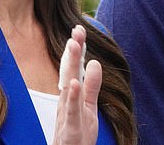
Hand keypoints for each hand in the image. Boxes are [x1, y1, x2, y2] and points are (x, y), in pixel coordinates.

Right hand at [53, 25, 101, 144]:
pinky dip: (72, 97)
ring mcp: (68, 115)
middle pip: (70, 73)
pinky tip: (74, 83)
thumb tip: (95, 62)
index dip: (77, 50)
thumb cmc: (77, 136)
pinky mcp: (70, 130)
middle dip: (73, 51)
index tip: (79, 28)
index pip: (74, 69)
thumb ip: (92, 86)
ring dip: (71, 66)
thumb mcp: (88, 108)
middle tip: (76, 30)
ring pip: (68, 87)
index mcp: (72, 96)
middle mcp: (67, 102)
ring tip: (74, 46)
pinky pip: (72, 112)